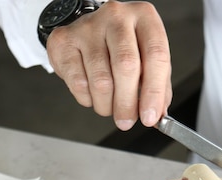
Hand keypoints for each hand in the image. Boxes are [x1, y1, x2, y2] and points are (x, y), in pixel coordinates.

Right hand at [46, 0, 171, 130]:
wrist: (89, 32)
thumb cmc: (122, 48)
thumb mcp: (147, 62)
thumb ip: (157, 88)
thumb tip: (157, 114)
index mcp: (144, 18)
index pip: (156, 55)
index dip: (154, 92)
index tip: (150, 117)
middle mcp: (117, 16)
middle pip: (126, 66)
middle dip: (127, 103)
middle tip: (126, 121)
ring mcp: (88, 26)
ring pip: (101, 80)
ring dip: (106, 105)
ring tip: (109, 106)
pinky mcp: (64, 40)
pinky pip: (79, 83)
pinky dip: (87, 99)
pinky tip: (92, 94)